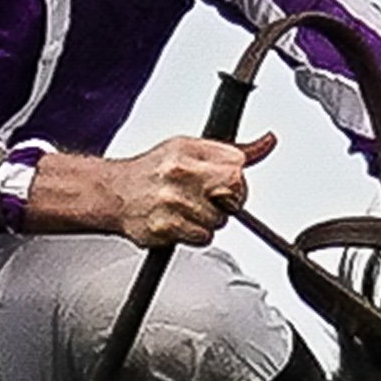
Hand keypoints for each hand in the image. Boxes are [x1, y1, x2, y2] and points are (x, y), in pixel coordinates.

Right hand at [102, 133, 277, 248]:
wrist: (113, 193)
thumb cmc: (152, 172)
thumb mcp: (191, 149)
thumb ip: (234, 150)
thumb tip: (267, 143)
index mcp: (189, 150)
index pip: (237, 166)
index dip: (236, 181)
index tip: (224, 185)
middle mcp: (180, 173)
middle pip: (232, 194)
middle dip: (227, 202)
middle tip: (209, 200)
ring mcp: (173, 201)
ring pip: (219, 221)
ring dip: (208, 221)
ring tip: (188, 210)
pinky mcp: (166, 226)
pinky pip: (202, 238)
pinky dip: (195, 235)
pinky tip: (180, 222)